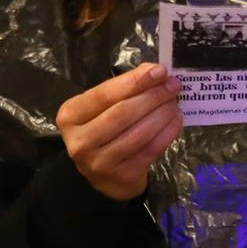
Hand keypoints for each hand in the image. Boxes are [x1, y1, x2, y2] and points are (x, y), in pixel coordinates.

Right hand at [56, 63, 183, 201]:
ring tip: (174, 102)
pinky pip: (151, 149)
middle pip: (122, 113)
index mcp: (71, 116)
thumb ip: (124, 87)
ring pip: (139, 132)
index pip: (105, 94)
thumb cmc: (103, 132)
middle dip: (152, 96)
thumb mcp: (103, 107)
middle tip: (173, 85)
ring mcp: (100, 161)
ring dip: (162, 114)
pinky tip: (176, 120)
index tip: (160, 71)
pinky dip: (167, 132)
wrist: (105, 176)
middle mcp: (81, 140)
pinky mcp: (123, 175)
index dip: (135, 81)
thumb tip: (154, 71)